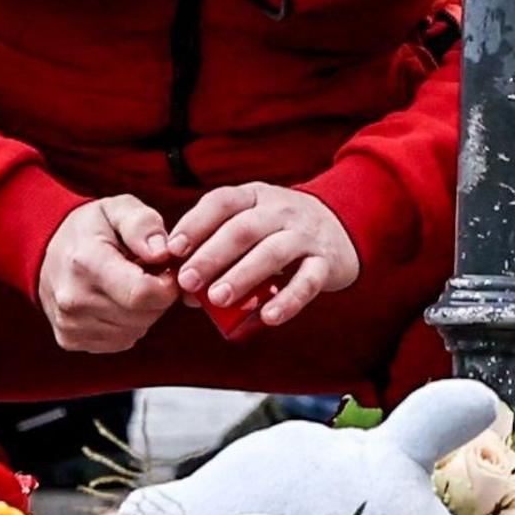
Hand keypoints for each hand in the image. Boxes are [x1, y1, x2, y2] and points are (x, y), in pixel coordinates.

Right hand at [36, 196, 179, 353]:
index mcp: (86, 263)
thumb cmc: (89, 228)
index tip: (164, 269)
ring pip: (136, 331)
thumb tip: (163, 252)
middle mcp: (73, 299)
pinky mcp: (70, 339)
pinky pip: (121, 341)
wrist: (45, 249)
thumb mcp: (117, 208)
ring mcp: (69, 323)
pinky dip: (127, 324)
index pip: (143, 293)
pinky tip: (115, 301)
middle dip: (157, 296)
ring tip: (126, 284)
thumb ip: (143, 224)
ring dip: (142, 311)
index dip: (167, 284)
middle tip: (145, 273)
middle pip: (144, 315)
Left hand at [169, 184, 360, 329]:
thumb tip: (184, 291)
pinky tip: (268, 317)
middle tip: (187, 281)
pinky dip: (288, 300)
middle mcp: (280, 210)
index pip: (221, 202)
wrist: (341, 226)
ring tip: (218, 298)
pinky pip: (307, 281)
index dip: (195, 224)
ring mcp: (305, 235)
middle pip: (242, 229)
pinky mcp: (326, 262)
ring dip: (242, 275)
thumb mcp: (250, 224)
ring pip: (272, 252)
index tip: (173, 250)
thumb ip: (217, 248)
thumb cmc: (278, 231)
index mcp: (254, 196)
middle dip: (211, 256)